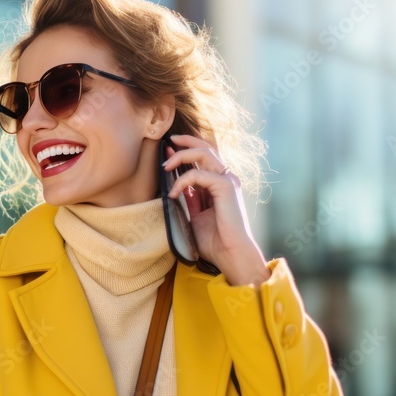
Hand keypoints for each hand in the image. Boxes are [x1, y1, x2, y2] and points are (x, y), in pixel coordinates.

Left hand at [163, 134, 269, 285]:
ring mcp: (228, 181)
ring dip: (181, 156)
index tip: (168, 150)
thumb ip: (191, 199)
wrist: (229, 254)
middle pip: (206, 148)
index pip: (204, 158)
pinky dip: (182, 181)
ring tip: (166, 166)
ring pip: (204, 153)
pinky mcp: (226, 186)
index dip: (186, 151)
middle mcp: (226, 179)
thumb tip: (178, 186)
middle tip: (167, 143)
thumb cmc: (215, 240)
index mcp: (220, 184)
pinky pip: (198, 174)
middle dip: (185, 142)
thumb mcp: (196, 215)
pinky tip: (173, 193)